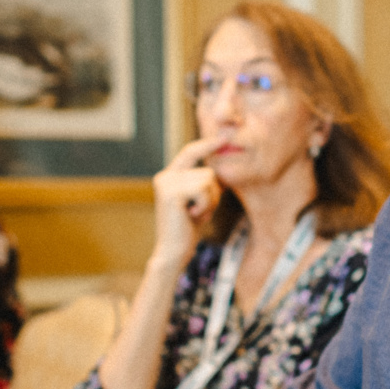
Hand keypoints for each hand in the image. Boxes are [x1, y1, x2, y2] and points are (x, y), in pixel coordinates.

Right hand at [148, 138, 223, 266]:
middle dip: (213, 194)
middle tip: (198, 211)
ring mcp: (167, 183)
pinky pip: (203, 190)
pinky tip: (192, 216)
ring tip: (194, 214)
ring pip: (208, 180)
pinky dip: (205, 205)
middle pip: (208, 171)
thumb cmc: (187, 229)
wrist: (173, 252)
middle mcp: (165, 177)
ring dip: (210, 201)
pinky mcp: (172, 193)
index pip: (190, 152)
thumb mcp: (199, 201)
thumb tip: (222, 169)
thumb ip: (205, 184)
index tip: (224, 137)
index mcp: (169, 176)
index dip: (207, 144)